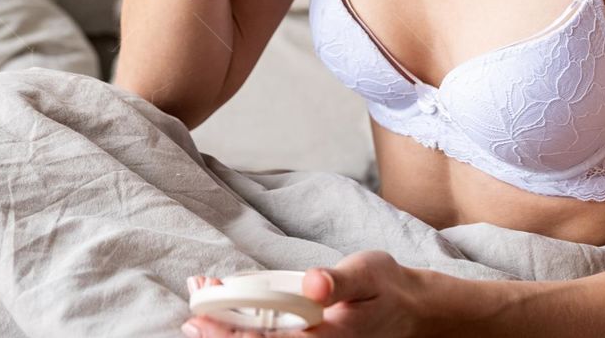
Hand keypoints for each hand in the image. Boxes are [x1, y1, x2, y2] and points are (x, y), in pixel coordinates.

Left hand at [181, 251, 426, 336]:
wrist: (413, 312)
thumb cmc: (388, 289)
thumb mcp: (368, 273)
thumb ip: (339, 280)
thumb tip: (312, 282)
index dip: (228, 333)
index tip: (199, 317)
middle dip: (219, 331)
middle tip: (191, 306)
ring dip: (228, 328)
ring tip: (202, 300)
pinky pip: (271, 337)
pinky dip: (244, 323)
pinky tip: (229, 301)